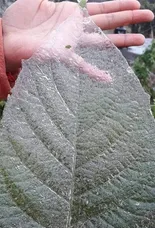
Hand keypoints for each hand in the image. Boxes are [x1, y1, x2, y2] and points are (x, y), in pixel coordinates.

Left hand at [2, 0, 153, 72]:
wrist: (7, 38)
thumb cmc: (19, 19)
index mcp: (71, 13)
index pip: (101, 7)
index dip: (119, 4)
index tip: (137, 2)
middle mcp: (75, 28)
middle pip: (108, 22)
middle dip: (129, 19)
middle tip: (150, 18)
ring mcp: (72, 42)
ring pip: (102, 41)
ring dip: (122, 42)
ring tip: (142, 41)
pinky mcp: (63, 56)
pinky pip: (82, 66)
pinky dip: (95, 73)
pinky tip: (109, 79)